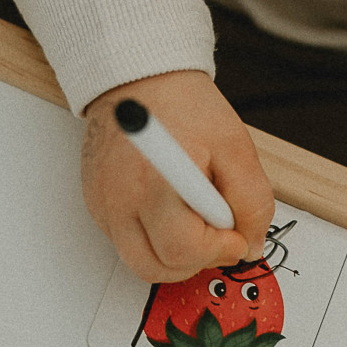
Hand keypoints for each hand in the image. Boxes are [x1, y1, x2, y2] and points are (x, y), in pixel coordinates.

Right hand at [82, 71, 275, 285]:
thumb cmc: (185, 106)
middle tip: (214, 232)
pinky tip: (168, 207)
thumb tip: (249, 245)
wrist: (139, 77)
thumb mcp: (237, 148)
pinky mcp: (95, 203)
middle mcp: (119, 199)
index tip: (234, 232)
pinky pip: (125, 241)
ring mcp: (102, 204)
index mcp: (155, 182)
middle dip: (194, 260)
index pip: (184, 251)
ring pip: (139, 261)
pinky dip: (152, 237)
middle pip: (155, 269)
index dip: (220, 250)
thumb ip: (251, 203)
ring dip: (172, 254)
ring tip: (191, 218)